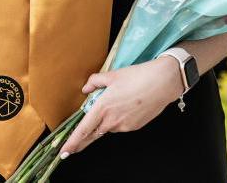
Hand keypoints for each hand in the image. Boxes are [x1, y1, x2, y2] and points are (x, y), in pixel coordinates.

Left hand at [60, 57, 181, 156]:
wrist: (162, 83)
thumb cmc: (137, 77)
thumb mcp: (112, 75)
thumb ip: (94, 82)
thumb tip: (86, 89)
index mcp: (103, 107)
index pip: (83, 130)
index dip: (72, 142)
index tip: (64, 151)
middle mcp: (112, 120)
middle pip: (93, 134)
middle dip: (82, 142)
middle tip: (72, 148)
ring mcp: (124, 125)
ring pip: (107, 128)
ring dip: (104, 122)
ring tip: (114, 104)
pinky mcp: (134, 127)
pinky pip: (119, 126)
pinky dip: (117, 120)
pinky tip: (125, 107)